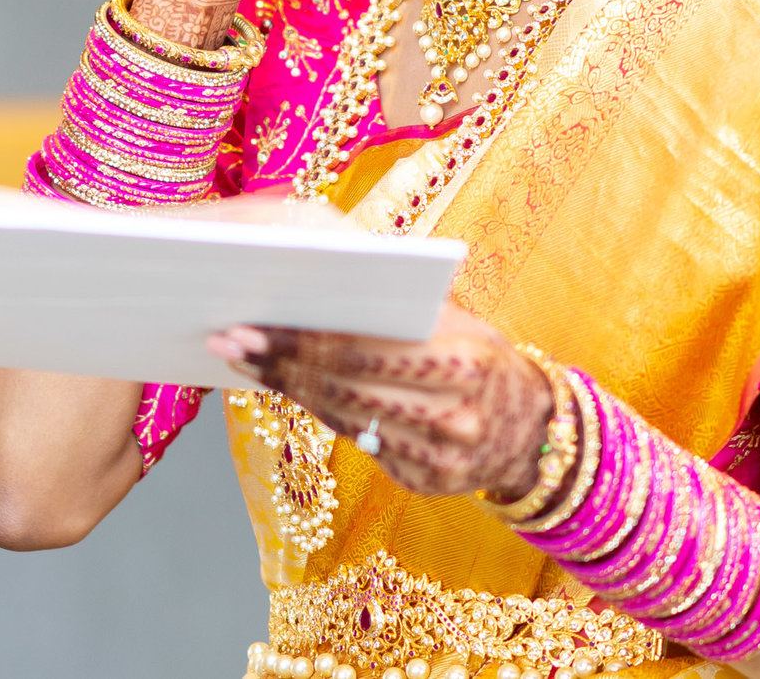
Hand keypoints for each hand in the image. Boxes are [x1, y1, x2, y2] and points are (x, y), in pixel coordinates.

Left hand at [210, 303, 554, 498]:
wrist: (533, 428)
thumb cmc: (481, 355)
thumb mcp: (461, 320)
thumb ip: (403, 305)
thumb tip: (320, 276)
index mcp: (465, 359)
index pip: (364, 348)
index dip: (302, 337)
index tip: (252, 321)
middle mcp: (455, 415)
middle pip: (345, 386)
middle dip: (280, 362)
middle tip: (226, 339)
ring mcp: (441, 458)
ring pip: (344, 418)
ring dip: (286, 389)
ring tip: (240, 361)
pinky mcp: (425, 484)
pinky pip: (358, 443)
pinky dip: (318, 412)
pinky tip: (284, 389)